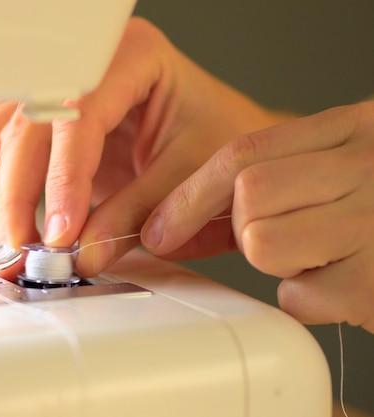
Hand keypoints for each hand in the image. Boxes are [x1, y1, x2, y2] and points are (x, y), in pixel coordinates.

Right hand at [0, 17, 287, 276]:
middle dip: (21, 192)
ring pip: (7, 132)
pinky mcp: (52, 118)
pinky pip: (9, 146)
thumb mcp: (187, 175)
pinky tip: (12, 220)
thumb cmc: (221, 135)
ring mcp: (64, 87)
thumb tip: (85, 252)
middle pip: (30, 123)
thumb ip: (134, 214)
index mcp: (131, 55)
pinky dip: (4, 187)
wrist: (228, 133)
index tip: (61, 231)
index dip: (64, 177)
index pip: (78, 115)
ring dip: (2, 191)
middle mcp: (88, 63)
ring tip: (15, 239)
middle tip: (27, 246)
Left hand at [142, 100, 373, 332]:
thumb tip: (174, 220)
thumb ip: (275, 176)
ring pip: (263, 245)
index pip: (244, 153)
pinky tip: (342, 281)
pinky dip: (306, 297)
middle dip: (243, 227)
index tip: (160, 226)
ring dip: (276, 261)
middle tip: (278, 233)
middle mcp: (367, 167)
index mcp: (353, 129)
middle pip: (248, 196)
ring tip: (320, 254)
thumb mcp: (341, 167)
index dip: (190, 195)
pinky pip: (296, 295)